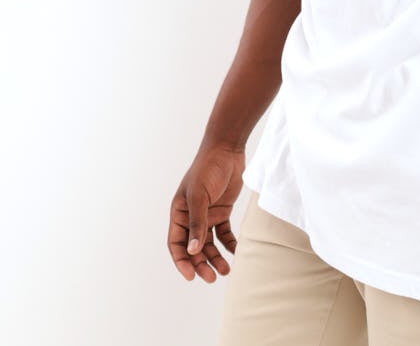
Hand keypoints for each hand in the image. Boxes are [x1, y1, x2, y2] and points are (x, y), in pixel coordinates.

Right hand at [168, 143, 245, 282]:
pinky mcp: (223, 210)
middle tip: (212, 278)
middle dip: (201, 264)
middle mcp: (191, 216)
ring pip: (209, 243)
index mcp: (179, 212)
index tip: (190, 276)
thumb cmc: (208, 168)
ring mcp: (208, 214)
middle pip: (194, 247)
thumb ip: (197, 223)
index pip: (176, 244)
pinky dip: (229, 244)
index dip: (182, 261)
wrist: (227, 149)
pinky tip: (236, 252)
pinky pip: (224, 233)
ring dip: (216, 258)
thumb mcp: (199, 196)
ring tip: (226, 270)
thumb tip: (192, 250)